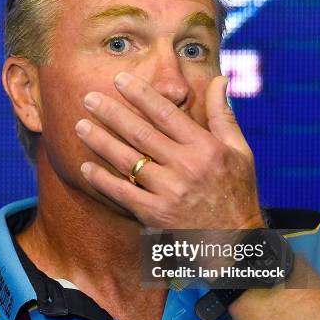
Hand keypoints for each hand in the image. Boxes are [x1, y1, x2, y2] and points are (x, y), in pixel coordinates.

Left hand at [75, 72, 263, 229]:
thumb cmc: (237, 191)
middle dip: (111, 113)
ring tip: (80, 125)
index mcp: (205, 148)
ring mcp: (169, 192)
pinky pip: (123, 193)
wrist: (235, 241)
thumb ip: (224, 115)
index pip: (166, 114)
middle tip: (88, 97)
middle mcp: (186, 167)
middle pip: (141, 134)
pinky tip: (86, 166)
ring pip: (128, 161)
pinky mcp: (156, 214)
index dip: (141, 94)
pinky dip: (102, 180)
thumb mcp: (240, 151)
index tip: (119, 80)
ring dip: (101, 141)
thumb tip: (219, 78)